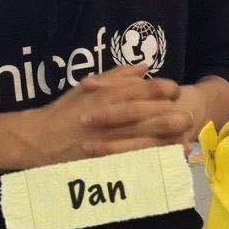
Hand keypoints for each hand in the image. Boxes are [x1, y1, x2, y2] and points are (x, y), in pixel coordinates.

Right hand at [19, 65, 194, 167]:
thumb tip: (144, 67)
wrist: (39, 140)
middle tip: (188, 115)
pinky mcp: (104, 161)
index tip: (175, 90)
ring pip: (143, 138)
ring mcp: (107, 140)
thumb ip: (117, 75)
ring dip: (165, 138)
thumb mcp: (88, 86)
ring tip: (185, 138)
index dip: (160, 89)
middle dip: (170, 114)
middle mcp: (108, 116)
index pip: (139, 89)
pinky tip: (166, 160)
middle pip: (146, 114)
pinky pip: (132, 160)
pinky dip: (150, 159)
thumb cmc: (65, 111)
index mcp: (105, 96)